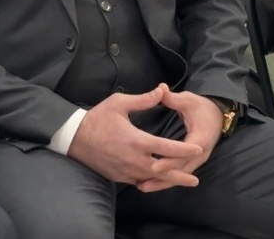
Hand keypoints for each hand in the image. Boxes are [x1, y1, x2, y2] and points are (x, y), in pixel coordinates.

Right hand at [67, 84, 203, 187]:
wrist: (74, 138)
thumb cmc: (97, 118)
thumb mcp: (119, 103)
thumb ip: (143, 100)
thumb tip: (162, 90)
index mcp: (137, 140)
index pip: (166, 147)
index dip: (184, 150)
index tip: (198, 149)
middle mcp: (133, 159)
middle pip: (163, 171)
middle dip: (180, 176)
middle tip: (195, 180)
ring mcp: (125, 170)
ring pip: (151, 179)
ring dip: (166, 181)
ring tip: (181, 182)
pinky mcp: (118, 176)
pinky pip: (138, 181)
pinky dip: (149, 181)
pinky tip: (156, 180)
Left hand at [136, 86, 223, 192]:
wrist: (217, 115)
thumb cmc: (201, 107)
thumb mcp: (189, 100)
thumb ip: (174, 98)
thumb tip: (160, 88)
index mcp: (200, 138)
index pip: (184, 154)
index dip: (169, 161)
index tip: (154, 166)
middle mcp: (201, 153)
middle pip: (181, 169)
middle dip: (163, 177)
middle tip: (143, 183)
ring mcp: (198, 160)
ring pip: (180, 175)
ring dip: (162, 183)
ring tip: (143, 187)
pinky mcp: (192, 162)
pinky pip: (179, 173)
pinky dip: (166, 180)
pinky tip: (150, 184)